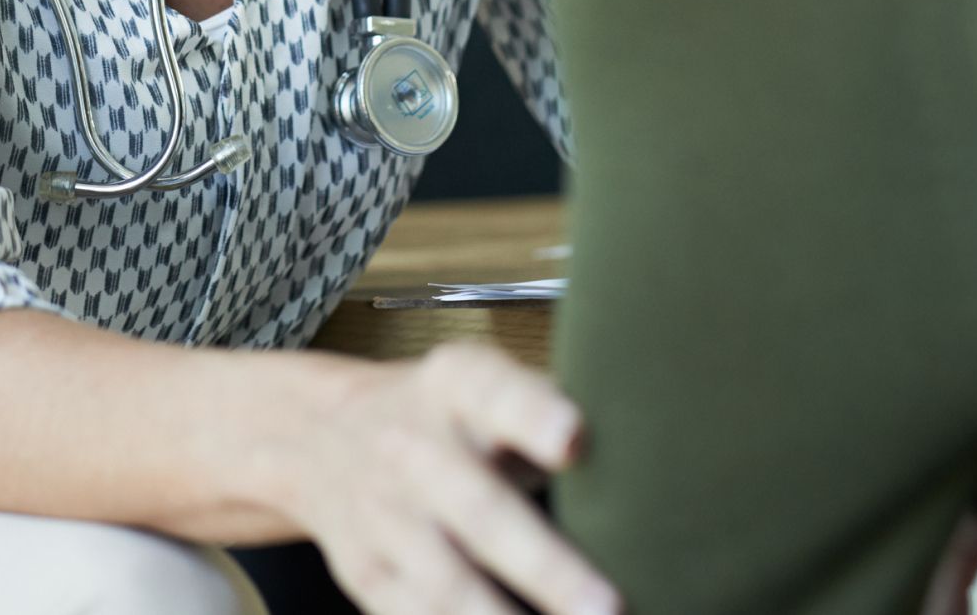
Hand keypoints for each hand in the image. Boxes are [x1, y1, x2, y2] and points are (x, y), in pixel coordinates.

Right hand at [275, 344, 618, 614]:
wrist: (320, 436)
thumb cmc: (445, 416)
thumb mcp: (485, 384)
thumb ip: (549, 409)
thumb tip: (657, 436)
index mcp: (456, 387)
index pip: (494, 393)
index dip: (532, 415)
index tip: (575, 439)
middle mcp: (414, 449)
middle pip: (478, 510)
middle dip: (543, 566)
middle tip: (608, 607)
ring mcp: (385, 518)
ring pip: (444, 582)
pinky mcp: (367, 574)